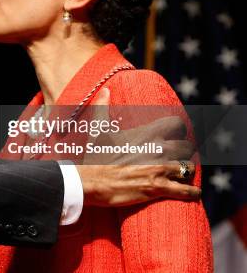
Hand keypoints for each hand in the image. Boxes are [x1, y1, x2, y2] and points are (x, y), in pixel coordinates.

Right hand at [78, 88, 199, 205]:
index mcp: (146, 133)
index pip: (177, 124)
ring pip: (189, 168)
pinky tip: (193, 192)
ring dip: (185, 171)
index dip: (177, 130)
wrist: (91, 182)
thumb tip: (105, 90)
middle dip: (183, 152)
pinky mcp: (160, 188)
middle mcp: (158, 148)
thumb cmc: (94, 156)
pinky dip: (192, 192)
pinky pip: (188, 190)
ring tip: (182, 175)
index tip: (173, 135)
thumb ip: (103, 107)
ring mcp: (161, 169)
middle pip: (188, 147)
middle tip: (177, 157)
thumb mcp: (98, 130)